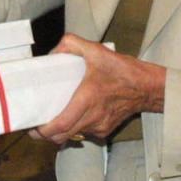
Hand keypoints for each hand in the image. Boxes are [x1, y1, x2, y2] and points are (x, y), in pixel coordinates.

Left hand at [33, 34, 165, 144]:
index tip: (32, 127)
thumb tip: (53, 52)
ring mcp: (99, 127)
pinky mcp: (105, 130)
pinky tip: (73, 115)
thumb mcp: (96, 50)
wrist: (147, 87)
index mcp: (87, 99)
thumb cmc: (122, 70)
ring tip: (52, 118)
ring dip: (60, 131)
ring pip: (73, 136)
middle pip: (62, 137)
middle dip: (45, 135)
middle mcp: (92, 117)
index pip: (60, 126)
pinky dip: (75, 128)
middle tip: (36, 125)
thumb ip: (71, 43)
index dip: (42, 131)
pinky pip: (84, 133)